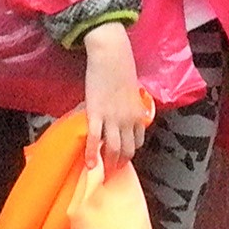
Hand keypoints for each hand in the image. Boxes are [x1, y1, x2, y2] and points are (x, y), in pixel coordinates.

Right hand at [80, 23, 152, 168]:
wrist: (111, 55)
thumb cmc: (121, 68)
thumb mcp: (131, 90)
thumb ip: (128, 104)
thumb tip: (121, 111)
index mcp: (138, 114)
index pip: (138, 141)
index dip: (130, 151)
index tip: (122, 157)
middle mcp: (128, 120)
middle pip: (127, 150)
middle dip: (119, 164)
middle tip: (111, 172)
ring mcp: (113, 118)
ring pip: (113, 149)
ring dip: (108, 164)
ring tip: (101, 173)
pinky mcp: (96, 114)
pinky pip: (95, 139)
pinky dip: (92, 154)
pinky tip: (89, 164)